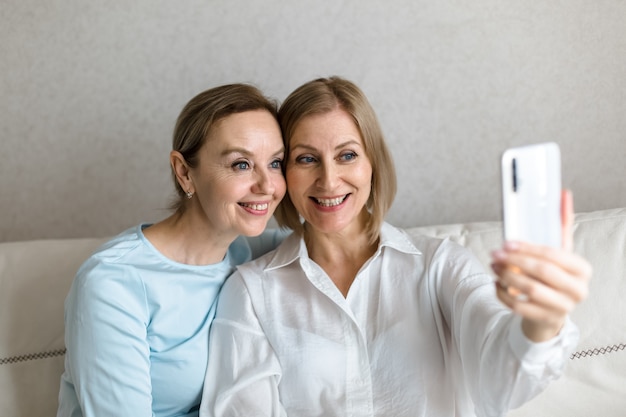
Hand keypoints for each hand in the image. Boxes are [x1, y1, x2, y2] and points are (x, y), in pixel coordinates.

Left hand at [490, 190, 591, 341]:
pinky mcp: (545, 319)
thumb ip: (561, 223)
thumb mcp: (560, 250)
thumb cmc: (554, 274)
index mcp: (582, 269)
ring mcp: (563, 307)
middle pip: (541, 272)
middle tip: (495, 253)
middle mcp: (578, 290)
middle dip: (514, 261)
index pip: (554, 255)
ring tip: (494, 266)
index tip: (507, 243)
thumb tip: (563, 193)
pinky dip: (502, 293)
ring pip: (529, 289)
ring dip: (506, 275)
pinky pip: (518, 306)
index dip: (528, 248)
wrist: (551, 309)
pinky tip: (496, 283)